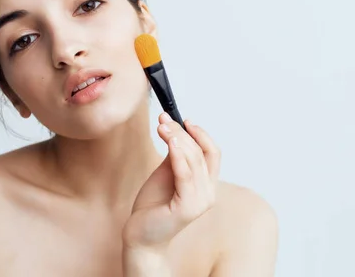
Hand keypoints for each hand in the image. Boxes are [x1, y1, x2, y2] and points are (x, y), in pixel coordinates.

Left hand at [122, 112, 220, 250]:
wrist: (141, 235)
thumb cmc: (153, 205)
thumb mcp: (166, 173)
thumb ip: (175, 156)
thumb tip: (175, 130)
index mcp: (207, 184)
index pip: (213, 153)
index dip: (201, 134)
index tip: (184, 119)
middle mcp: (209, 193)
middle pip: (202, 152)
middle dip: (183, 132)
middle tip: (164, 119)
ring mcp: (200, 201)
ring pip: (194, 160)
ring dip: (178, 138)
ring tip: (162, 126)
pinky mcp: (187, 208)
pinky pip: (185, 175)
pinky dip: (178, 155)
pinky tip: (169, 141)